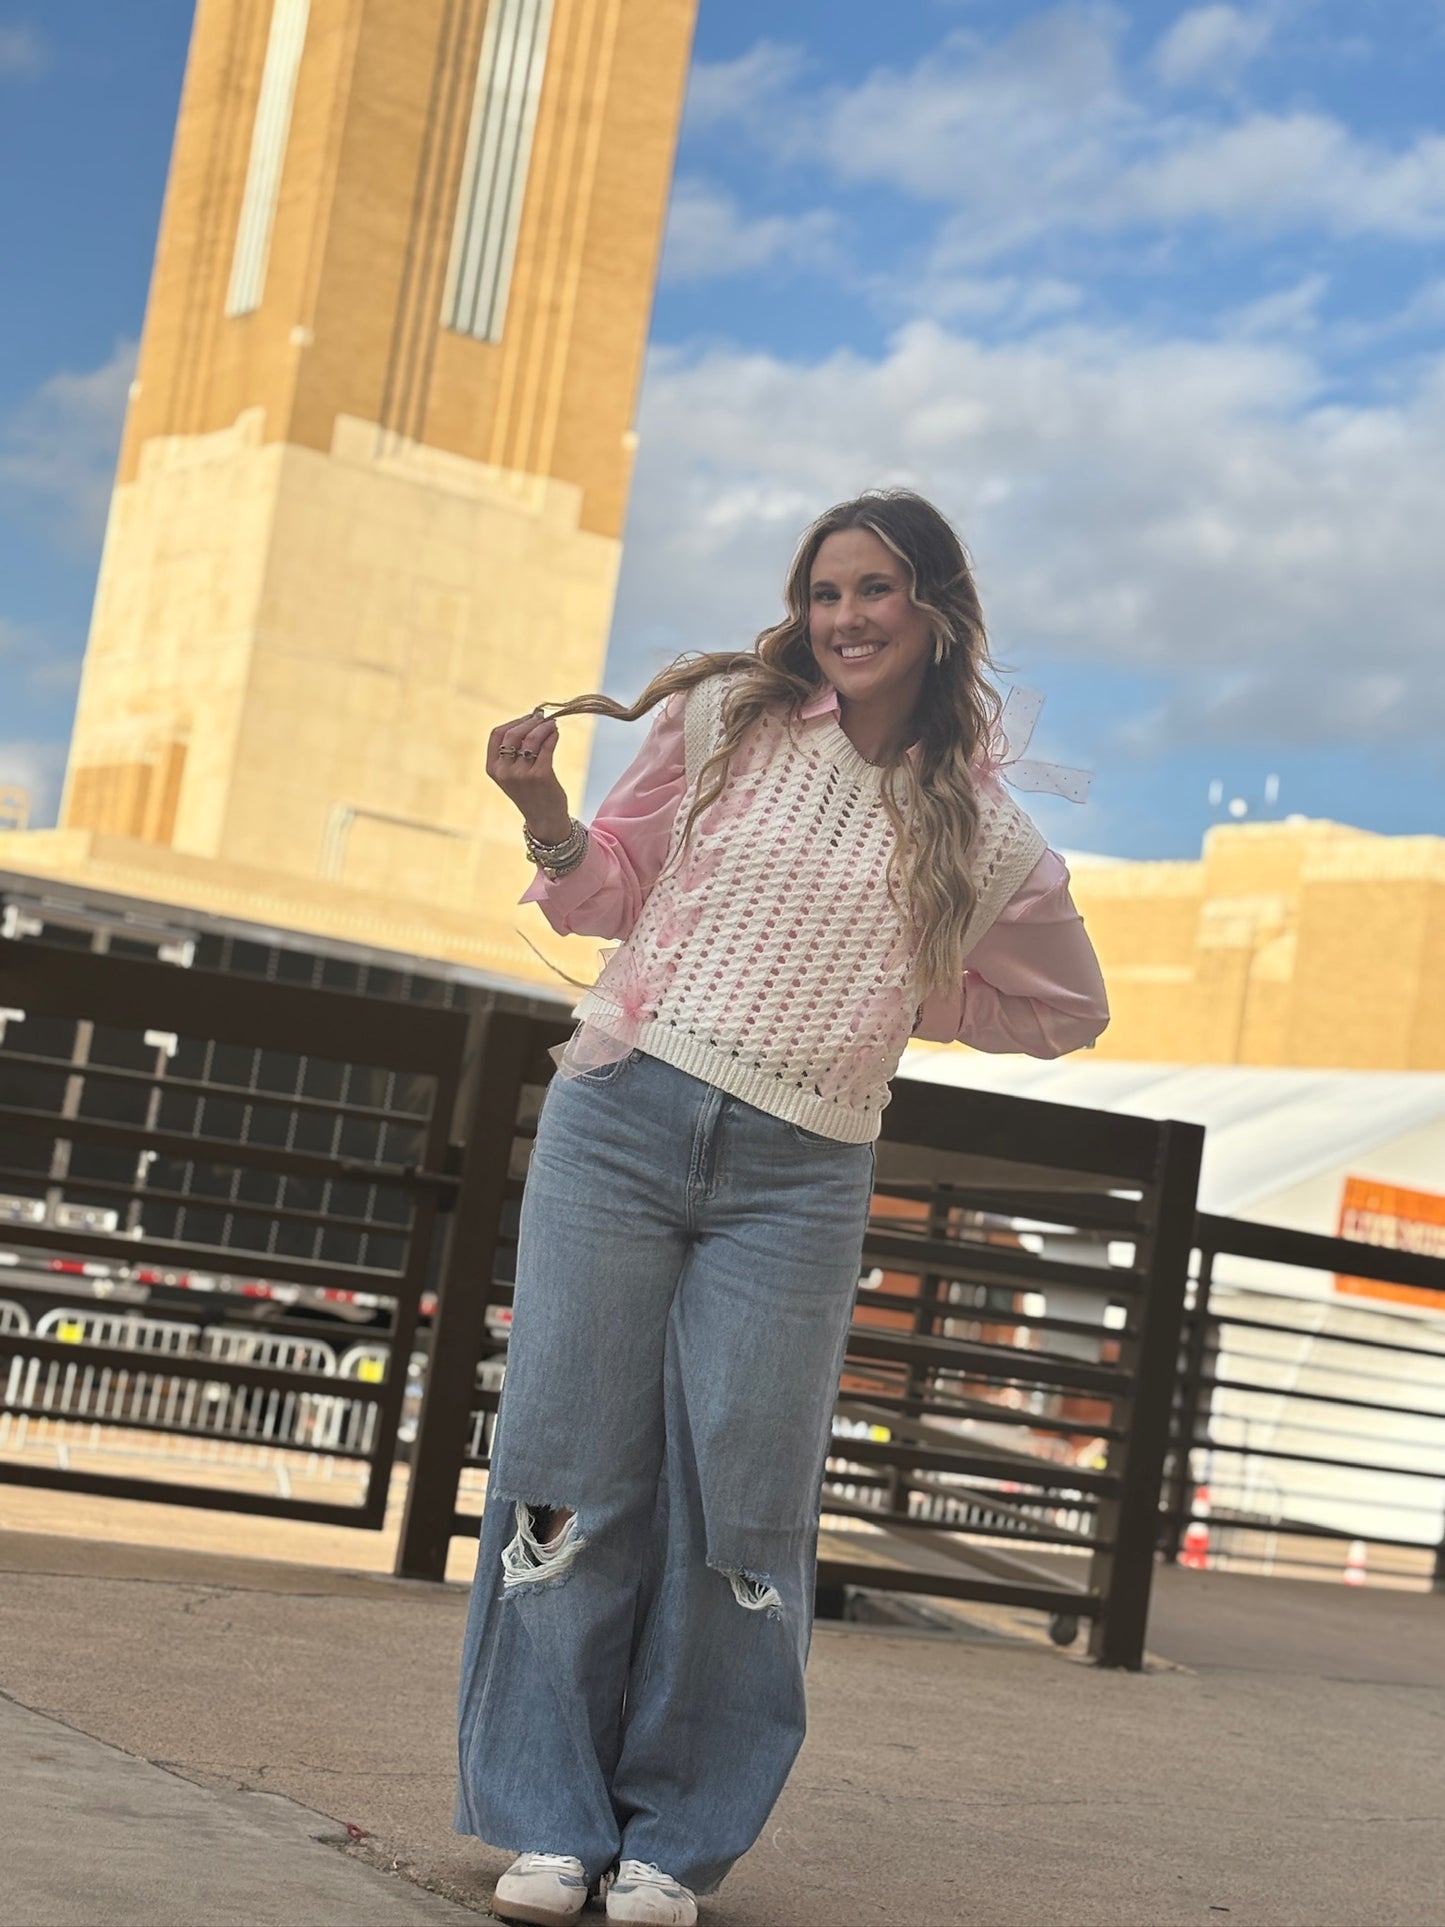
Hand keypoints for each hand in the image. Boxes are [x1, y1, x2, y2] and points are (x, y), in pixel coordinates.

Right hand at [487, 710, 571, 841]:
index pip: (497, 734)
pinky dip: (552, 736)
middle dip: (530, 721)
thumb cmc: (531, 793)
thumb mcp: (512, 773)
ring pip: (532, 738)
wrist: (544, 819)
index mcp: (493, 768)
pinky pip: (546, 747)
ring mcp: (522, 774)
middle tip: (542, 718)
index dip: (514, 722)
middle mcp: (504, 771)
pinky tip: (555, 734)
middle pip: (514, 733)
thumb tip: (532, 718)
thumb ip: (515, 750)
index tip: (527, 718)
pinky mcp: (540, 775)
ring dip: (544, 727)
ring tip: (552, 725)